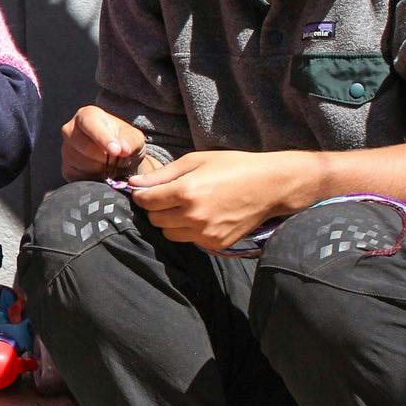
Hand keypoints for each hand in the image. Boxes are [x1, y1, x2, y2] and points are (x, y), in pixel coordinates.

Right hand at [61, 105, 148, 180]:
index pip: (91, 125)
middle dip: (105, 157)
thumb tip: (123, 149)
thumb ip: (130, 141)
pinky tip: (101, 172)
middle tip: (118, 160)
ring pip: (81, 164)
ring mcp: (66, 150)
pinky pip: (78, 176)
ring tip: (110, 165)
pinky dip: (93, 178)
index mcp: (87, 115)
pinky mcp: (66, 168)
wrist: (118, 158)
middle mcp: (70, 130)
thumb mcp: (134, 138)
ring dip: (100, 169)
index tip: (116, 151)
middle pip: (85, 147)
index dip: (103, 138)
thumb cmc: (124, 141)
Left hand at [124, 150, 313, 249]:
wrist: (270, 186)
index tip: (145, 191)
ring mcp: (205, 233)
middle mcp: (193, 216)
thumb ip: (163, 174)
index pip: (146, 202)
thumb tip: (134, 183)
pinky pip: (189, 240)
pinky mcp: (216, 244)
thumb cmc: (233, 167)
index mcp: (186, 191)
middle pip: (155, 220)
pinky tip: (203, 216)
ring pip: (169, 234)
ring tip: (185, 207)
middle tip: (167, 197)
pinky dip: (189, 230)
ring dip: (170, 222)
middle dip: (156, 208)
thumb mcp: (196, 161)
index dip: (142, 195)